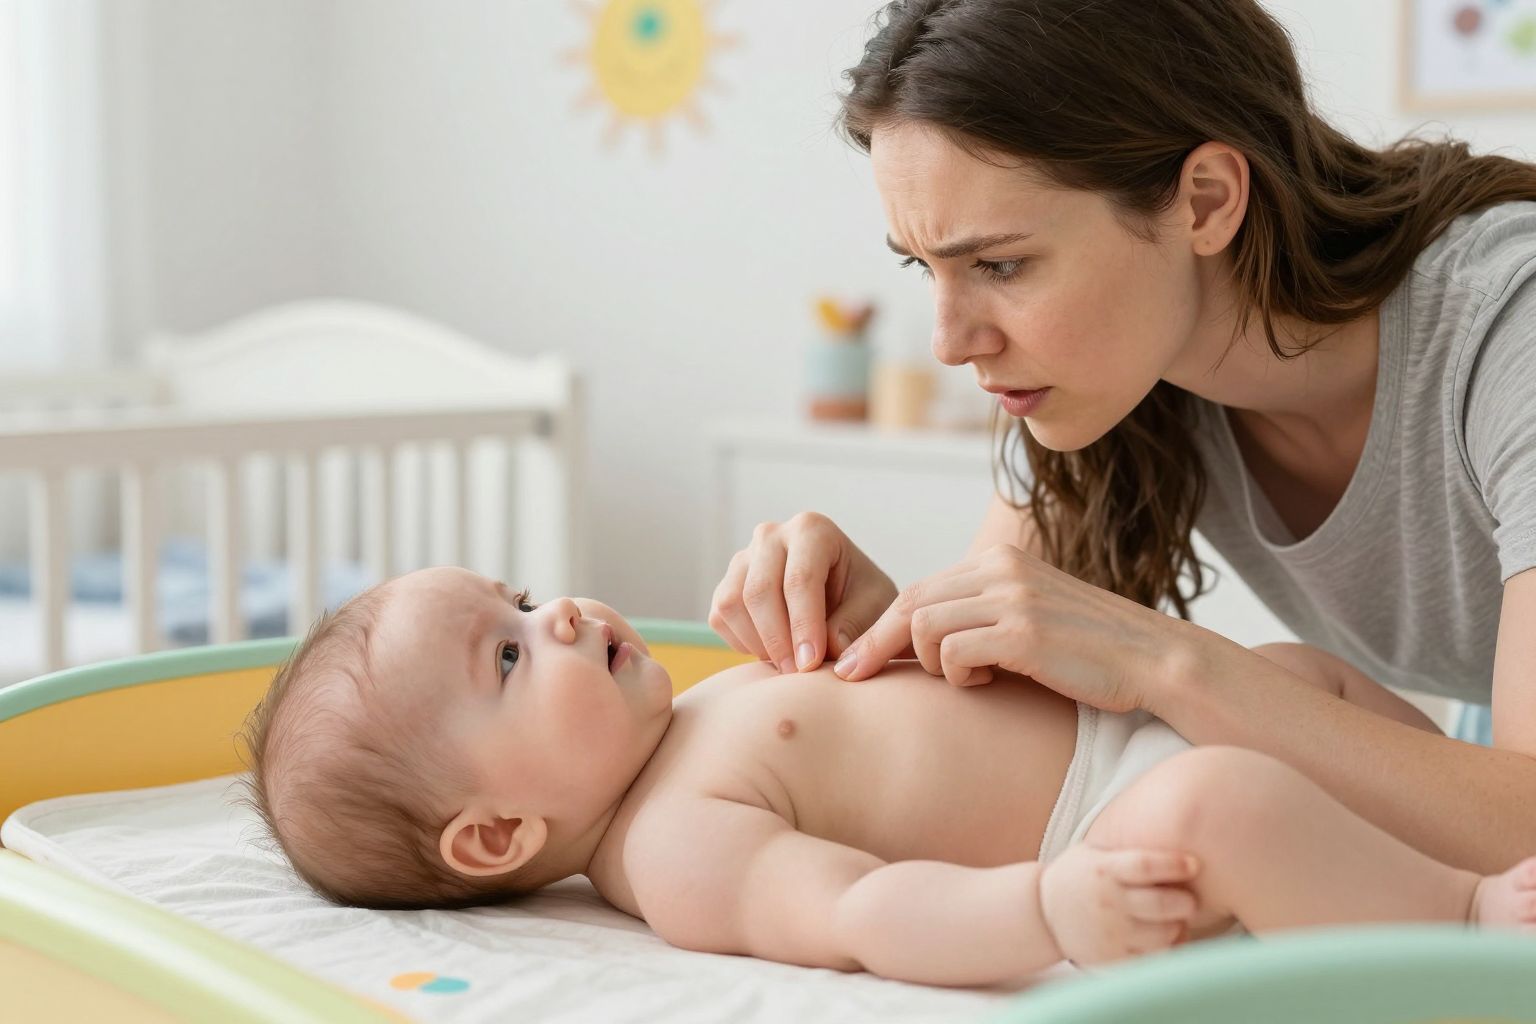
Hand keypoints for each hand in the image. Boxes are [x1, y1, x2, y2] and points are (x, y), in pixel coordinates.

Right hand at [709, 512, 901, 674]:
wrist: (840, 595)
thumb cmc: (861, 596)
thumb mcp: (876, 605)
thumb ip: (856, 624)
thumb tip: (827, 646)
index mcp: (812, 530)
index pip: (799, 578)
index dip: (803, 625)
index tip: (812, 663)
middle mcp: (771, 535)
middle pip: (759, 590)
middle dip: (777, 639)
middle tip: (797, 674)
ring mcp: (743, 558)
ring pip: (732, 603)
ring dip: (757, 642)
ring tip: (788, 665)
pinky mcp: (726, 584)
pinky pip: (720, 617)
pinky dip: (743, 642)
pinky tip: (773, 652)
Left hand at [833, 543, 1198, 713]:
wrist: (1155, 662)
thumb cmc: (1089, 654)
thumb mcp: (1028, 620)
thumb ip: (982, 618)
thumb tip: (922, 643)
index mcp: (999, 560)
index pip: (920, 589)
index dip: (882, 627)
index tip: (855, 661)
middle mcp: (1001, 569)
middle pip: (910, 602)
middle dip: (875, 643)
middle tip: (849, 677)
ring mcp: (1012, 597)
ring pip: (925, 626)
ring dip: (931, 663)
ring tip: (968, 680)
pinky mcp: (1024, 631)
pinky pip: (955, 651)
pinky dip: (958, 674)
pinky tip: (989, 684)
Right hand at [1039, 845, 1199, 966]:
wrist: (1043, 913)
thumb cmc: (1080, 876)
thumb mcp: (1094, 852)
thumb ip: (1127, 849)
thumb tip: (1173, 825)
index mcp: (1103, 869)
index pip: (1144, 865)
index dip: (1174, 865)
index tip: (1193, 864)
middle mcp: (1107, 901)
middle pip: (1160, 903)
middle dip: (1185, 902)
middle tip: (1190, 899)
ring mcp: (1110, 932)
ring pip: (1161, 935)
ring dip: (1177, 927)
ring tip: (1177, 919)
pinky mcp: (1112, 958)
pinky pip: (1151, 958)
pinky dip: (1166, 949)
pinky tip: (1166, 938)